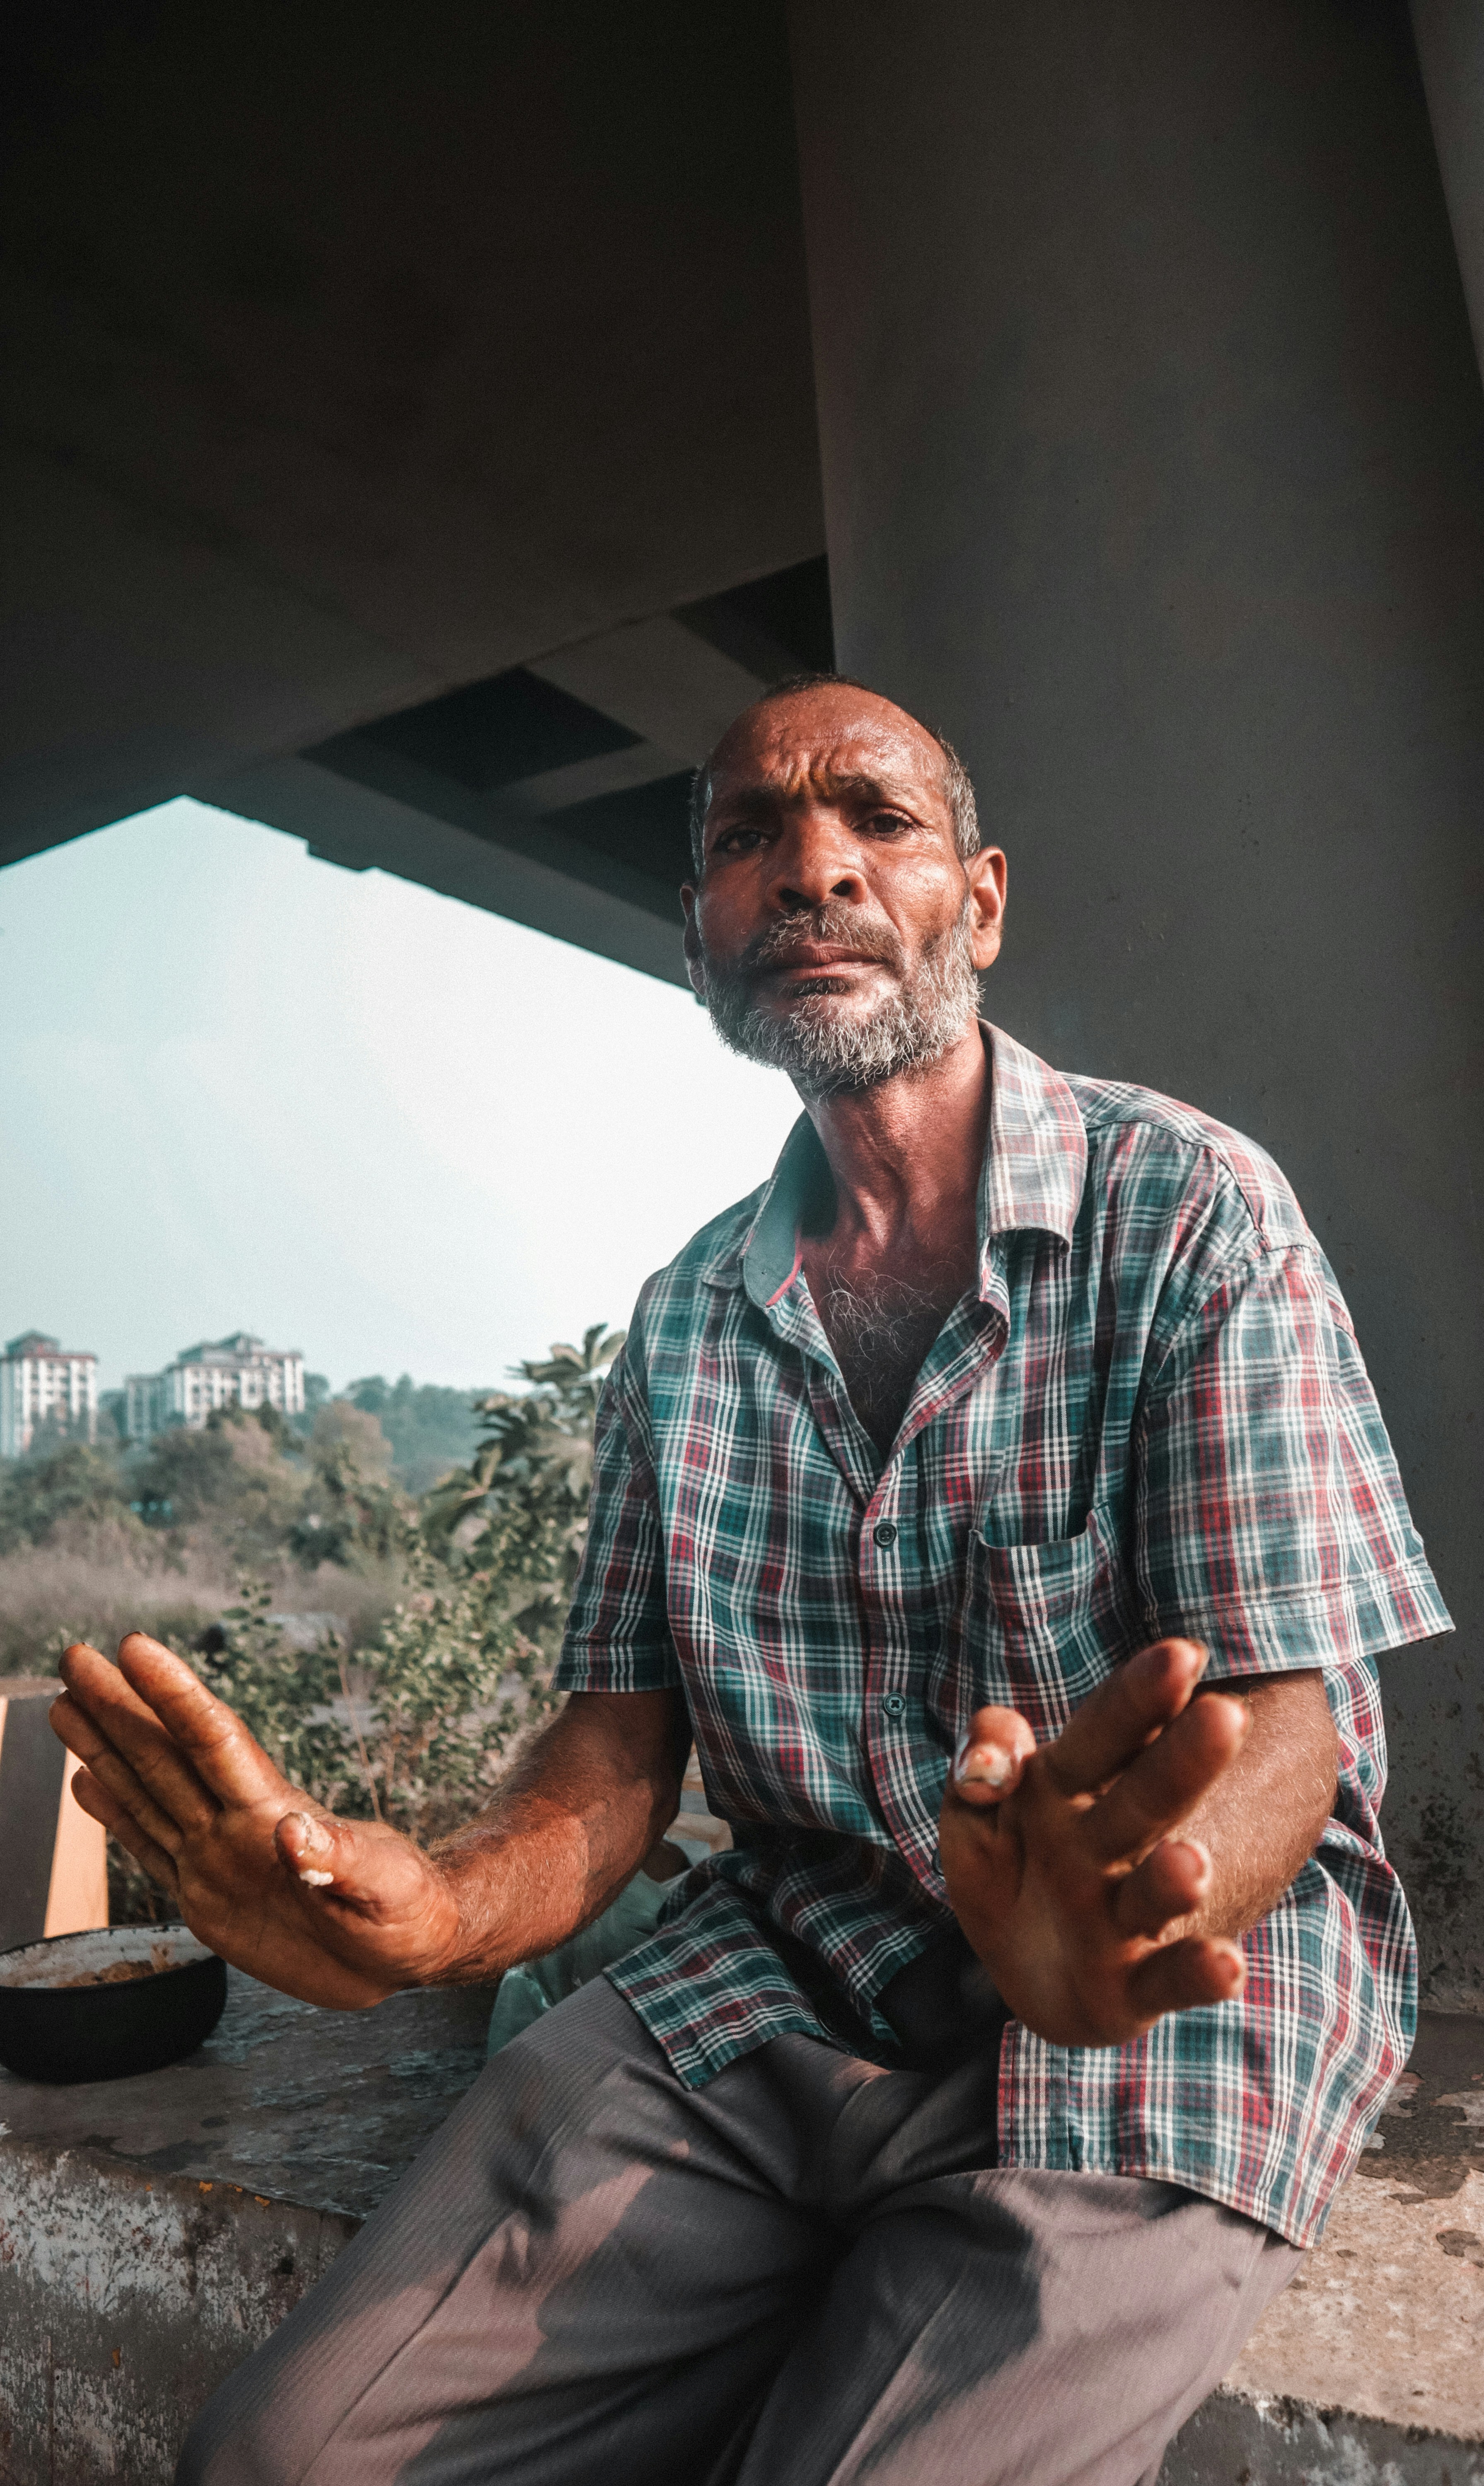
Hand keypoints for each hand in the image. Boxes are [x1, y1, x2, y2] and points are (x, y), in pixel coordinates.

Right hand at [51, 1634, 463, 2007]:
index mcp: (274, 1815)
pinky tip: (87, 1782)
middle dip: (119, 1706)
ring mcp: (217, 1859)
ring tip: (66, 1703)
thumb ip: (337, 1861)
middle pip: (166, 1753)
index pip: (213, 1740)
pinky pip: (150, 1847)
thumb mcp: (385, 1889)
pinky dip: (116, 1813)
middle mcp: (235, 1827)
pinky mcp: (207, 1899)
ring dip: (105, 1748)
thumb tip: (291, 1831)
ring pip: (148, 1791)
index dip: (174, 1694)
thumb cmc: (408, 1912)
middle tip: (75, 1655)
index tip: (134, 1646)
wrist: (407, 1952)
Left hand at [938, 1638, 1248, 2047]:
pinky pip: (1168, 1979)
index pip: (1104, 1733)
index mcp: (1067, 1789)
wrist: (1036, 1971)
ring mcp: (1125, 1916)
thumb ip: (983, 1768)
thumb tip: (991, 1743)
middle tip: (1224, 1715)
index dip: (1137, 1696)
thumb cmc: (1015, 1866)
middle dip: (1182, 1759)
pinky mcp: (1135, 1986)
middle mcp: (1108, 1846)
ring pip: (1152, 1891)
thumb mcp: (977, 1812)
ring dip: (1171, 1879)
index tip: (1180, 1654)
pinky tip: (1227, 1965)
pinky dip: (1196, 1973)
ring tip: (1190, 1863)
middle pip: (1146, 1797)